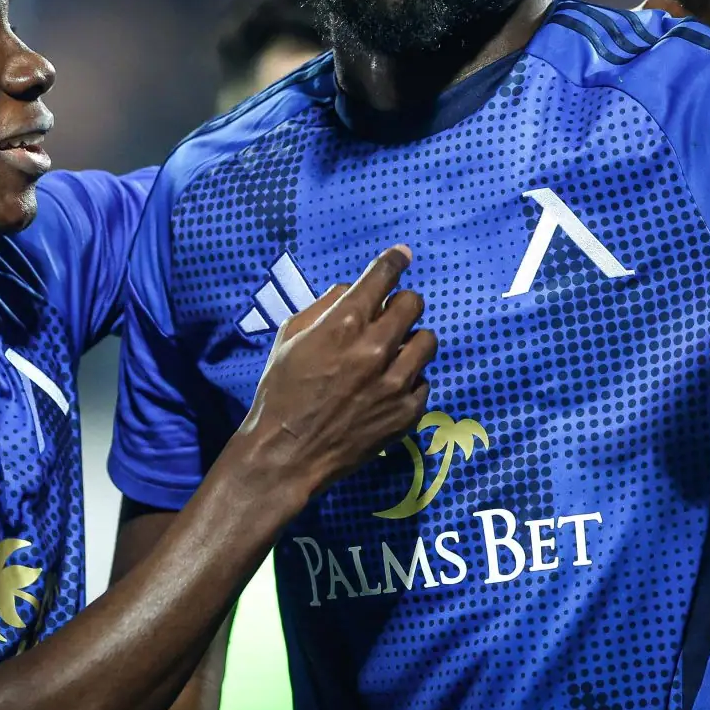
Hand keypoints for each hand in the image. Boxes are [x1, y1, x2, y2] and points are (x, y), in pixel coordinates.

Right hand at [233, 246, 435, 500]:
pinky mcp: (408, 412)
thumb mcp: (290, 338)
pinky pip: (424, 381)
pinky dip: (409, 381)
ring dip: (411, 341)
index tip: (401, 255)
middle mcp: (376, 348)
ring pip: (428, 340)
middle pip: (413, 303)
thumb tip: (353, 291)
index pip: (382, 276)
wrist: (286, 454)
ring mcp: (396, 382)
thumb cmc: (280, 392)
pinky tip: (387, 390)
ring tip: (392, 356)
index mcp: (344, 324)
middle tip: (389, 317)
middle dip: (401, 304)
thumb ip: (325, 307)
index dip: (394, 260)